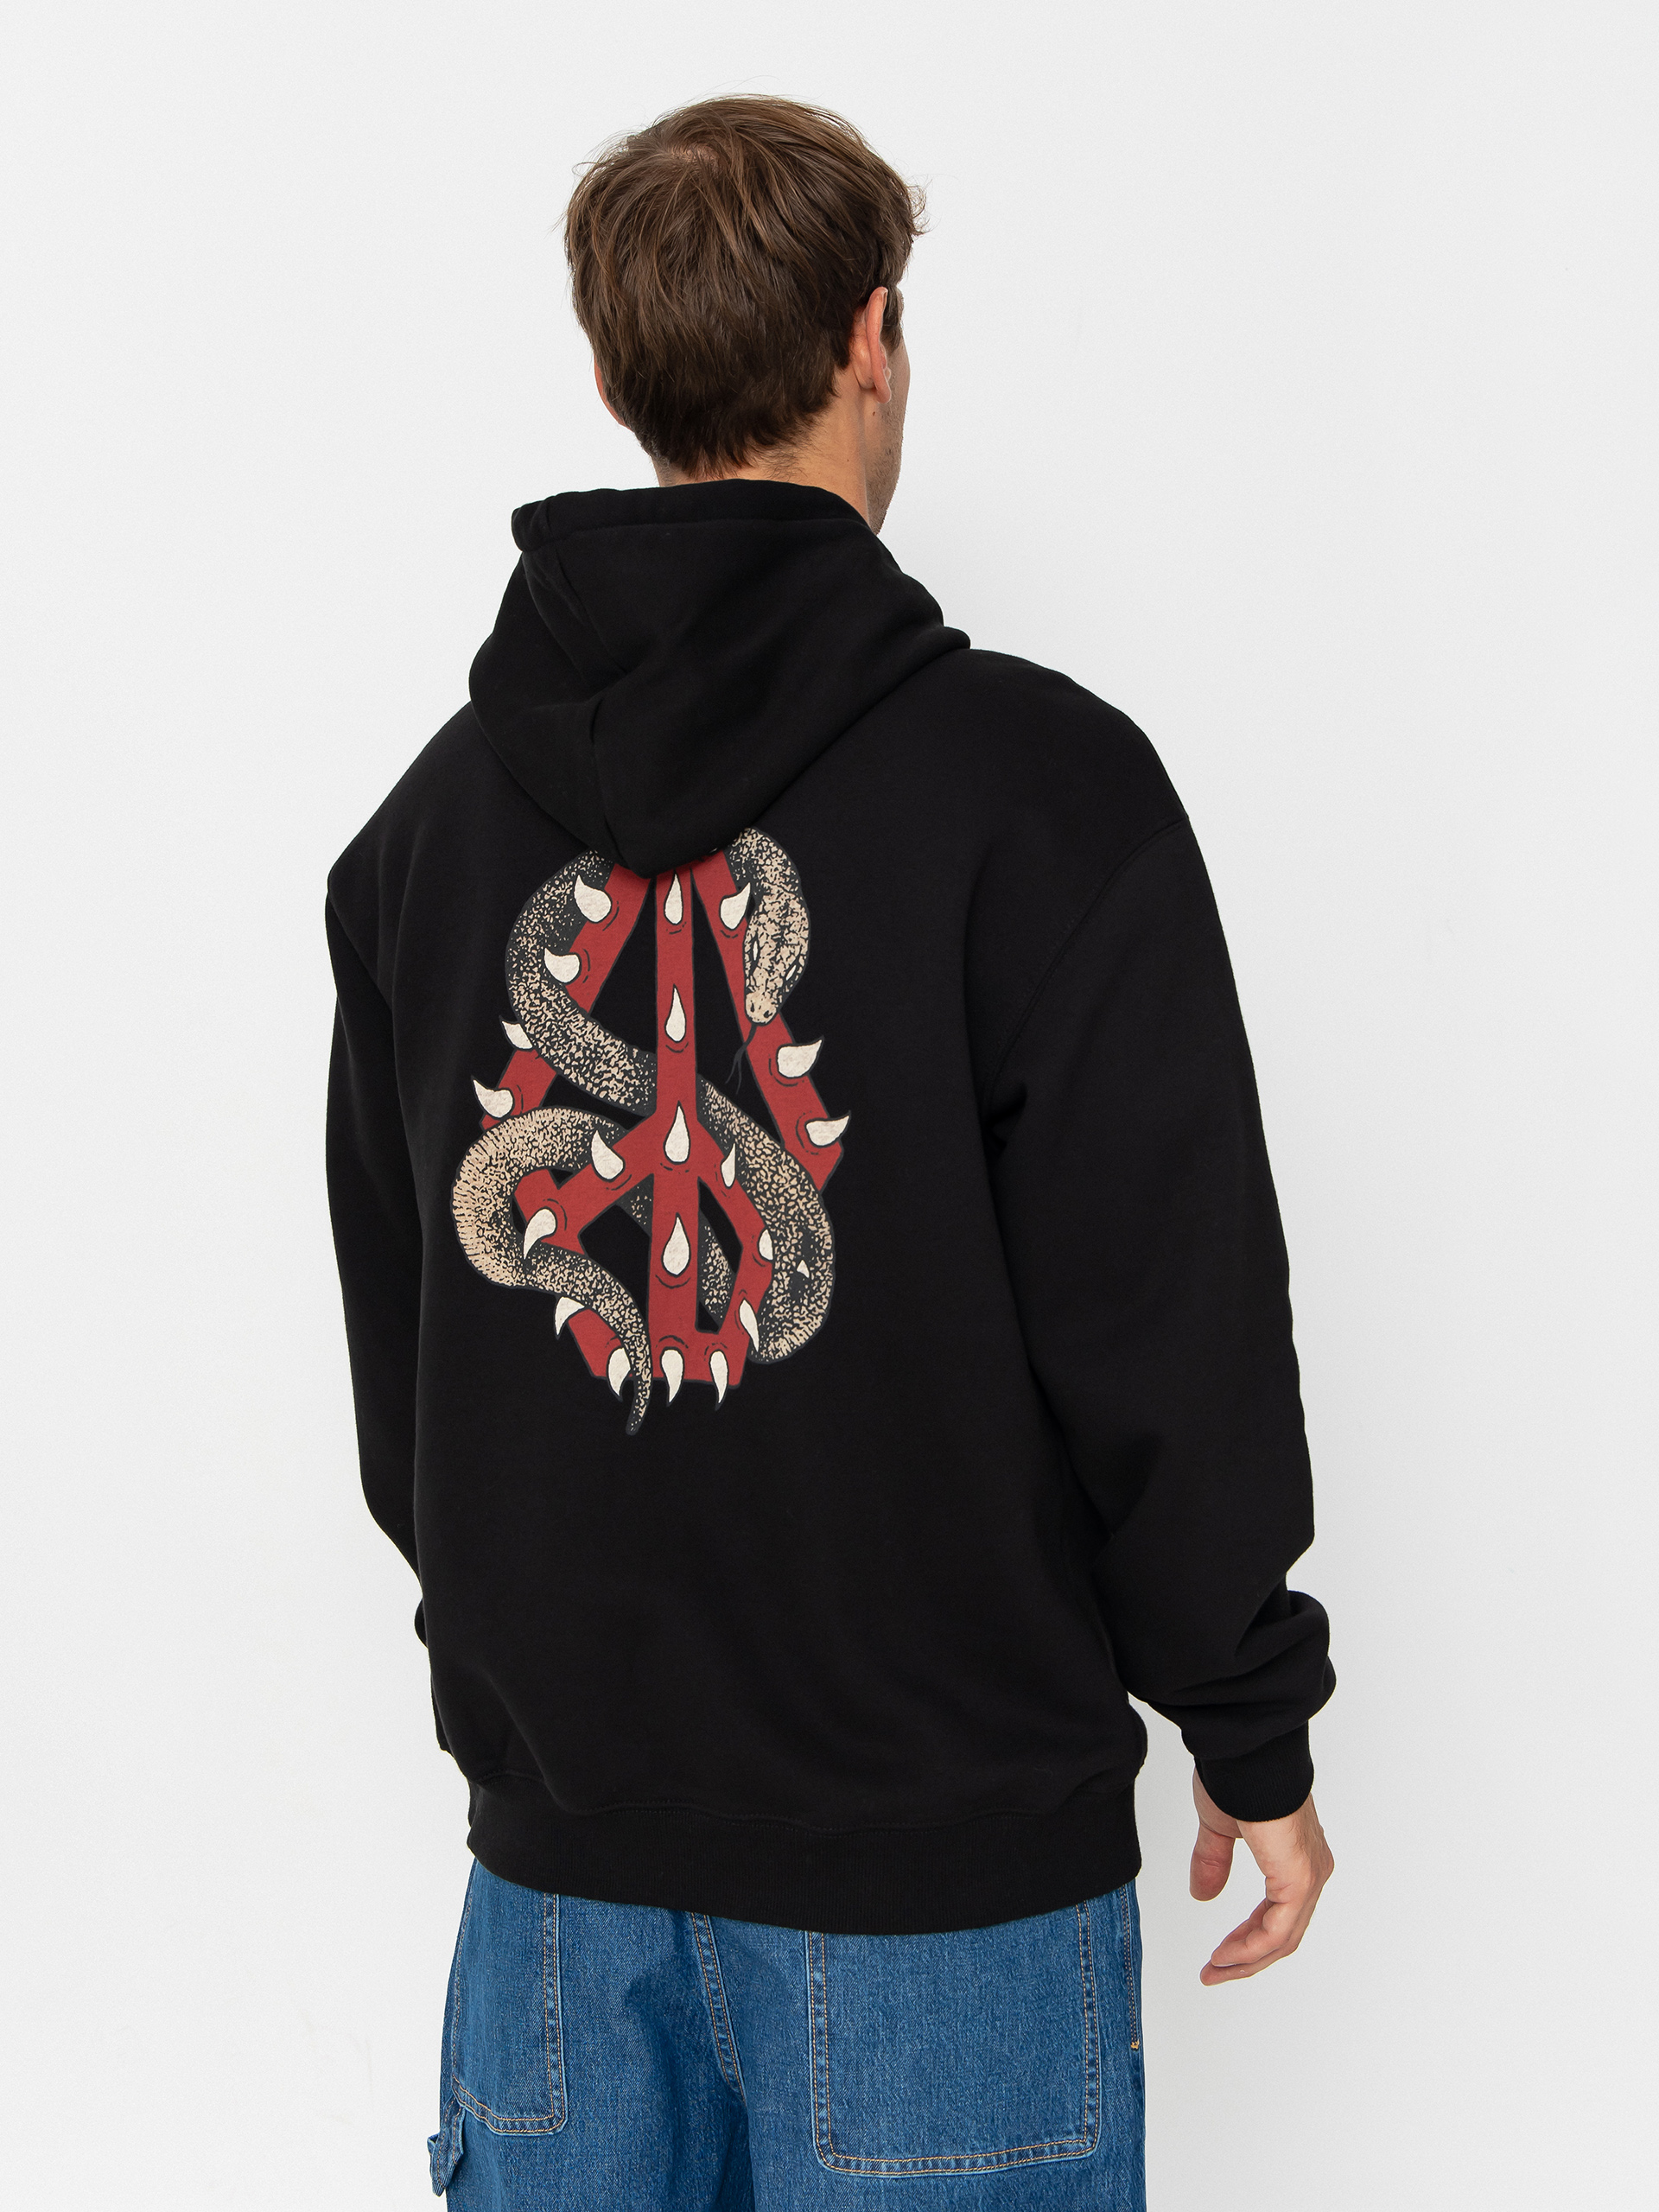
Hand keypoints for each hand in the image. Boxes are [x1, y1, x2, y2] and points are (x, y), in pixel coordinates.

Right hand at [1189, 1771, 1332, 1984]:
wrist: (1246, 1757)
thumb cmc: (1237, 1779)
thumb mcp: (1219, 1829)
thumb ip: (1213, 1862)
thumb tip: (1203, 1896)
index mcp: (1296, 1858)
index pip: (1277, 1914)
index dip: (1247, 1938)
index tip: (1218, 1954)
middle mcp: (1310, 1870)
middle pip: (1282, 1933)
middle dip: (1246, 1956)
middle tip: (1214, 1971)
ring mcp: (1308, 1877)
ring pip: (1282, 1937)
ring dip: (1246, 1959)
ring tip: (1215, 1969)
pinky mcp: (1298, 1880)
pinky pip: (1278, 1930)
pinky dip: (1251, 1948)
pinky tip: (1226, 1955)